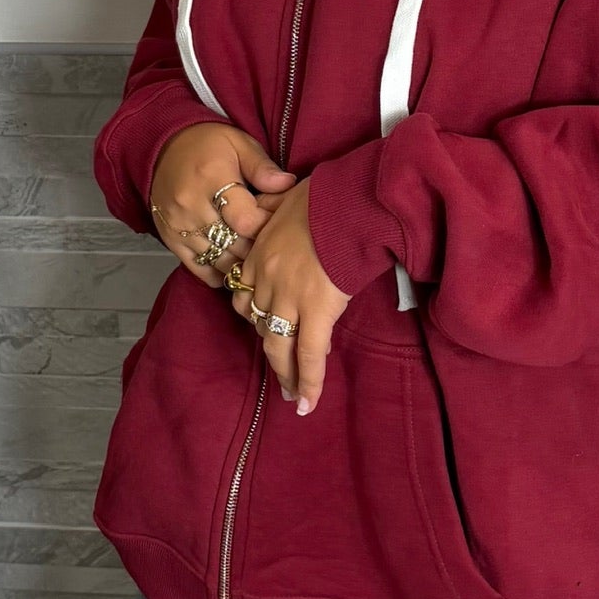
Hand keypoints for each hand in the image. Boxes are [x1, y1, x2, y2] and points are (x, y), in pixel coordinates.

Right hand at [147, 124, 295, 285]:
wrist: (162, 149)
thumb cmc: (206, 145)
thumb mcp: (238, 143)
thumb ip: (262, 167)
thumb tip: (287, 184)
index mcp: (212, 178)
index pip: (246, 221)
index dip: (267, 226)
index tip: (276, 221)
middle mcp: (191, 206)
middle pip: (235, 245)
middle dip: (257, 245)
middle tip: (269, 238)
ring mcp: (179, 226)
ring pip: (219, 261)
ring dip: (241, 261)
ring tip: (253, 251)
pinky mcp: (170, 240)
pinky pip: (199, 268)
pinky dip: (219, 272)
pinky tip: (232, 262)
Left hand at [229, 178, 350, 412]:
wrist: (350, 201)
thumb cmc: (327, 195)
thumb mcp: (286, 195)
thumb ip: (274, 205)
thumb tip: (277, 203)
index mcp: (259, 253)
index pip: (247, 293)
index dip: (259, 311)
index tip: (272, 321)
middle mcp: (266, 280)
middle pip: (257, 321)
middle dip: (270, 347)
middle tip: (279, 368)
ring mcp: (289, 298)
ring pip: (277, 345)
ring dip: (284, 372)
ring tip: (290, 395)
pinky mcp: (316, 312)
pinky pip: (309, 354)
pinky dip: (307, 381)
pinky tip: (306, 403)